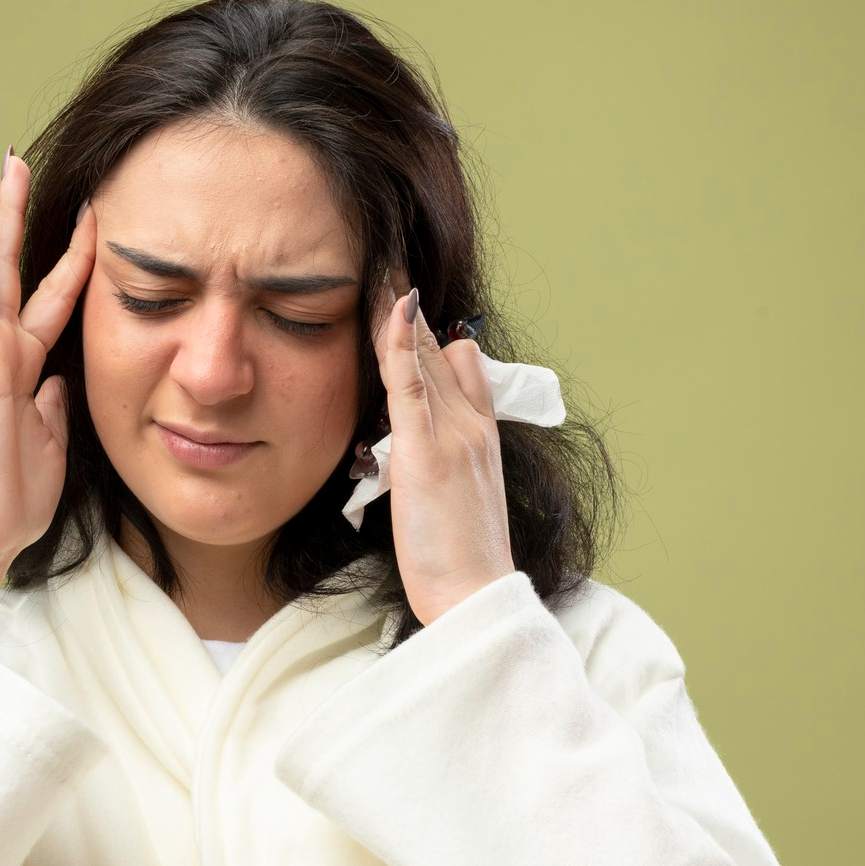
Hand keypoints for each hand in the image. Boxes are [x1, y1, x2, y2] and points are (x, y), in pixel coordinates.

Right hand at [0, 155, 94, 638]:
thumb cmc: (13, 498)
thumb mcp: (54, 441)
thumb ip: (55, 404)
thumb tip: (59, 380)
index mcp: (24, 366)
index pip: (51, 296)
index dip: (70, 255)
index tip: (87, 212)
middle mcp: (0, 352)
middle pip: (3, 267)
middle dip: (4, 213)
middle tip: (5, 160)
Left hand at [373, 276, 514, 624]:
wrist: (477, 597)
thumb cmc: (462, 564)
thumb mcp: (456, 503)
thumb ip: (440, 467)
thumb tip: (413, 450)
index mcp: (482, 439)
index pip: (462, 365)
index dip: (433, 335)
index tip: (408, 305)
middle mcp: (473, 427)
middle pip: (442, 350)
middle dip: (414, 313)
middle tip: (387, 268)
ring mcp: (454, 435)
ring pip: (425, 356)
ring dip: (403, 313)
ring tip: (382, 270)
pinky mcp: (428, 450)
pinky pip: (412, 382)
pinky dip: (399, 342)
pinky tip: (391, 309)